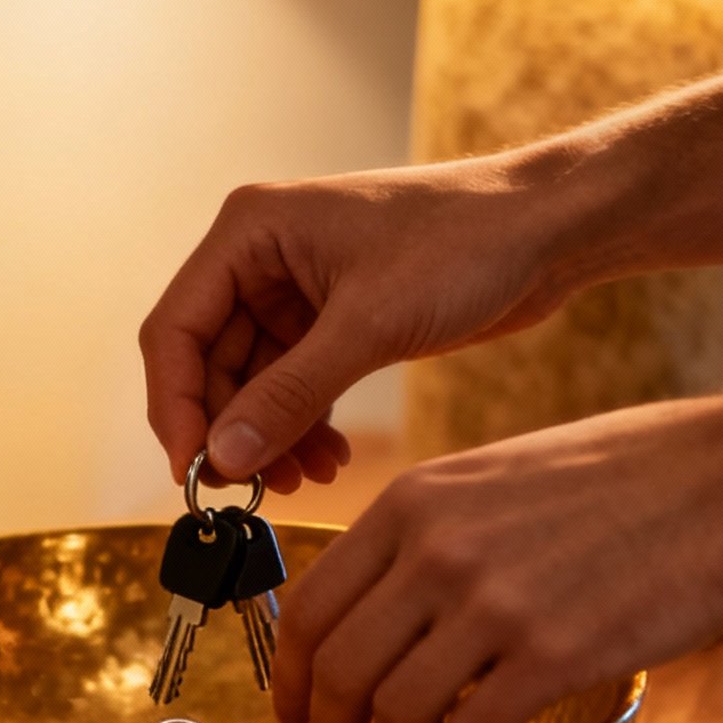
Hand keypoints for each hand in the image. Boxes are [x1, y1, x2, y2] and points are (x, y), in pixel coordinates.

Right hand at [138, 156, 572, 494]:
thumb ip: (289, 395)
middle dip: (232, 432)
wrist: (546, 230)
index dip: (176, 408)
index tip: (194, 474)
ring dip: (272, 437)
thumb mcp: (368, 326)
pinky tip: (332, 459)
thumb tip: (223, 458)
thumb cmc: (463, 243)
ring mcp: (299, 290)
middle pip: (210, 363)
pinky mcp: (337, 320)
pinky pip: (296, 385)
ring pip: (255, 383)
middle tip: (256, 492)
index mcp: (251, 231)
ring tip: (308, 480)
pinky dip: (306, 425)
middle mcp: (264, 257)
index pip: (176, 330)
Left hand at [273, 397, 722, 722]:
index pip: (310, 607)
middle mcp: (438, 551)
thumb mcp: (499, 472)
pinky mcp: (554, 654)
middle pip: (339, 669)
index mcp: (416, 501)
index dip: (293, 677)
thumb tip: (383, 603)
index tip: (301, 710)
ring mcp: (493, 604)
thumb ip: (431, 531)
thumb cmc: (633, 475)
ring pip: (395, 712)